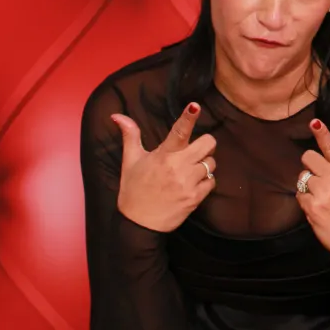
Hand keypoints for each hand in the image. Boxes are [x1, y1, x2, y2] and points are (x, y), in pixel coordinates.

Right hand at [112, 102, 216, 231]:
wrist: (138, 223)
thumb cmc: (134, 190)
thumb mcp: (131, 161)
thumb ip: (130, 135)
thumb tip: (117, 115)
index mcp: (163, 155)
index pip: (179, 132)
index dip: (188, 117)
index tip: (195, 106)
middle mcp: (178, 166)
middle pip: (208, 143)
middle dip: (205, 144)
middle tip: (195, 151)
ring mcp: (188, 183)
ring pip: (212, 163)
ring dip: (204, 164)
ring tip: (189, 171)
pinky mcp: (195, 198)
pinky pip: (212, 181)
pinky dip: (206, 181)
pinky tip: (192, 185)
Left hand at [296, 118, 329, 257]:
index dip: (321, 133)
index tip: (314, 123)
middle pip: (308, 157)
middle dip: (311, 165)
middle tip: (322, 178)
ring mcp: (322, 193)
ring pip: (302, 176)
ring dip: (308, 185)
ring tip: (322, 195)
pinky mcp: (312, 206)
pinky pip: (299, 194)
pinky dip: (305, 200)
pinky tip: (317, 206)